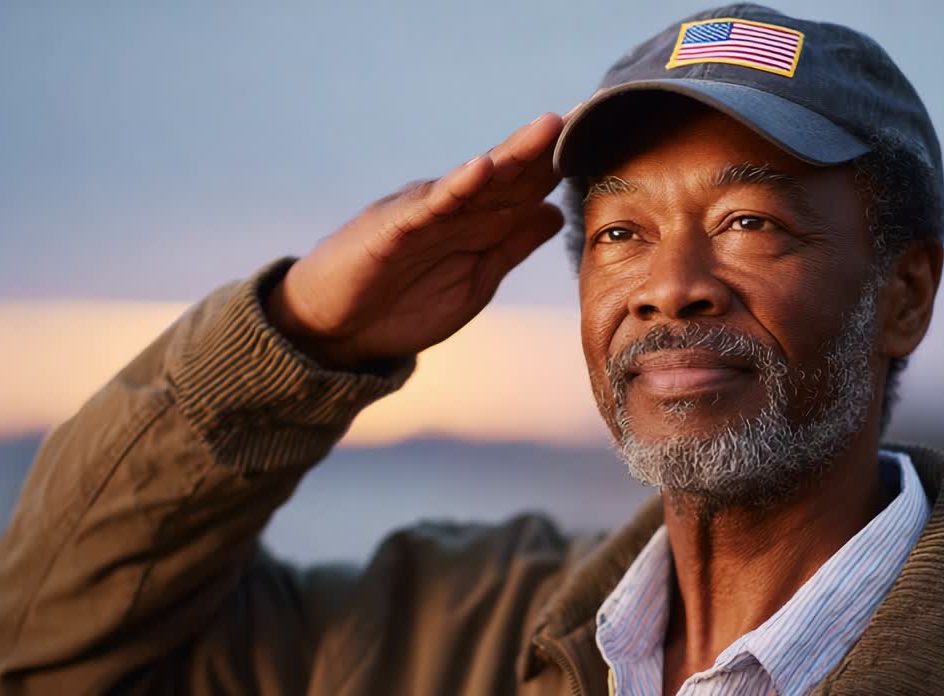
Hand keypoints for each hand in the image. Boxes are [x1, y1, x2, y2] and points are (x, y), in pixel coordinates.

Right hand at [266, 113, 566, 368]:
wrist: (338, 330)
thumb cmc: (403, 305)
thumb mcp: (476, 279)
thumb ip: (511, 244)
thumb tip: (555, 212)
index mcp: (476, 221)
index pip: (525, 188)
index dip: (561, 167)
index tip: (605, 144)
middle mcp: (454, 207)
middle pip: (509, 174)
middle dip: (547, 148)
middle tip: (589, 116)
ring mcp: (424, 213)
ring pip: (476, 179)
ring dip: (512, 153)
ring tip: (549, 127)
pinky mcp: (394, 228)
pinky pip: (430, 205)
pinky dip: (456, 186)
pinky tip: (482, 168)